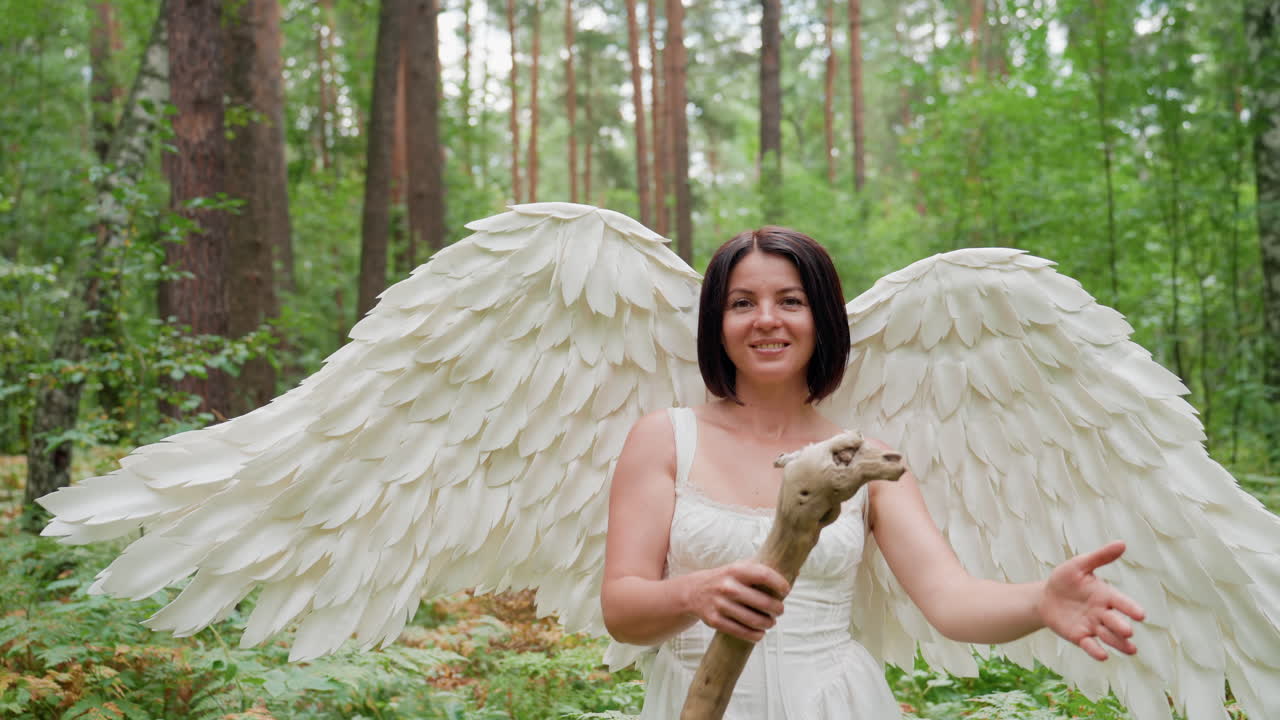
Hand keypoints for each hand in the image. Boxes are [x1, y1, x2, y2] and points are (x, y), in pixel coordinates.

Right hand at [686, 561, 790, 642]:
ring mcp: (720, 604)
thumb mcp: (740, 567)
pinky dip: (755, 635)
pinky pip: (741, 632)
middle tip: (779, 610)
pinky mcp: (715, 621)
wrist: (694, 591)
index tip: (786, 590)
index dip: (780, 584)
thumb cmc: (726, 578)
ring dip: (768, 624)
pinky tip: (760, 633)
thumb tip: (797, 570)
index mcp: (736, 570)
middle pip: (763, 602)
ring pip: (754, 620)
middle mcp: (727, 586)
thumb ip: (764, 568)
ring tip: (770, 622)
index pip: (764, 575)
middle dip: (777, 609)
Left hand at [1037, 541, 1145, 660]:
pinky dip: (1096, 651)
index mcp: (1106, 595)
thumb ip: (1100, 557)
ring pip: (1109, 636)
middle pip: (1115, 621)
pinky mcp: (1080, 637)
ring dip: (1118, 643)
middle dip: (1121, 627)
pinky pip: (1090, 645)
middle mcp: (1103, 612)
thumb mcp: (1079, 565)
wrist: (1046, 597)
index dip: (1130, 608)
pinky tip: (1103, 656)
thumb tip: (1122, 543)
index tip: (1141, 615)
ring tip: (1131, 650)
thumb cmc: (1066, 579)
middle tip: (1128, 631)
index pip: (1121, 602)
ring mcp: (1093, 626)